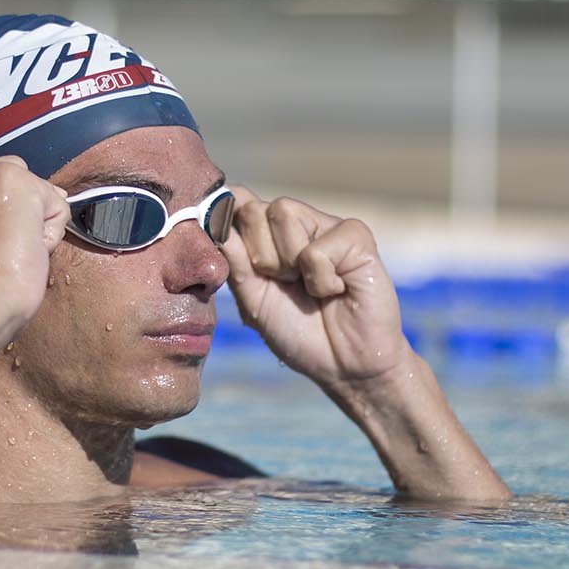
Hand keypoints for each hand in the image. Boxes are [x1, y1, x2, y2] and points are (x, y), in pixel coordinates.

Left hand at [220, 188, 411, 390]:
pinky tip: (337, 290)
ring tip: (311, 288)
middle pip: (254, 208)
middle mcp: (299, 223)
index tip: (240, 265)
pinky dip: (321, 281)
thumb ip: (233, 259)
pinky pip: (316, 249)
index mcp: (270, 235)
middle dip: (260, 257)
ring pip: (283, 212)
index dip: (229, 227)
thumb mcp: (252, 298)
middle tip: (286, 284)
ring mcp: (328, 225)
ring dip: (289, 265)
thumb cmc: (299, 332)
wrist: (344, 366)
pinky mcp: (357, 236)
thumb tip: (211, 218)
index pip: (237, 203)